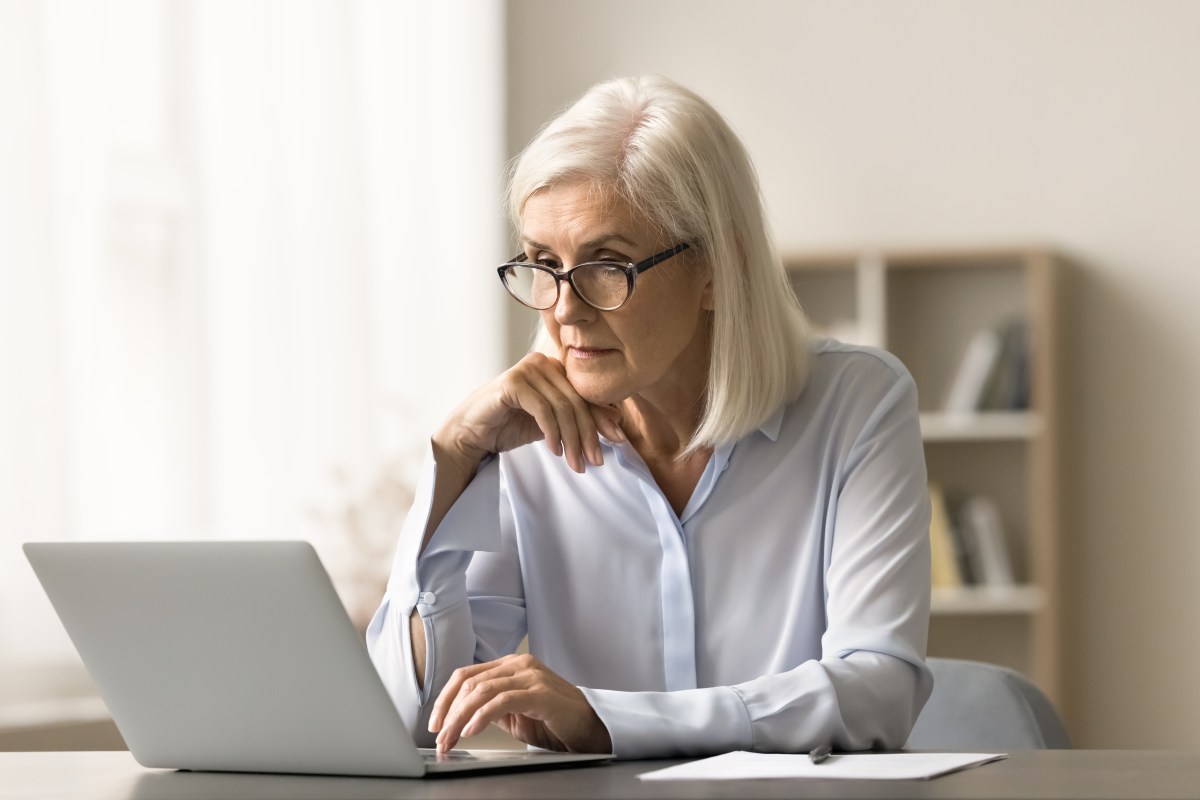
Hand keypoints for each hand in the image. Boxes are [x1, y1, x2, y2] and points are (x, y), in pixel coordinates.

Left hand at [428, 653, 612, 753]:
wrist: (590, 728)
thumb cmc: (554, 722)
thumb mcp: (513, 713)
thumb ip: (489, 707)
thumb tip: (458, 716)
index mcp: (510, 666)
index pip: (467, 675)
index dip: (445, 699)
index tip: (435, 723)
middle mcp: (519, 665)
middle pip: (470, 682)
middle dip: (448, 712)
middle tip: (439, 738)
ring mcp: (531, 676)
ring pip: (482, 690)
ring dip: (459, 718)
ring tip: (451, 739)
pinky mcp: (540, 693)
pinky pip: (502, 700)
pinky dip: (481, 716)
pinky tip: (471, 731)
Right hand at [434, 352, 624, 476]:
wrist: (472, 434)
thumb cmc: (509, 426)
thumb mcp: (552, 424)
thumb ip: (578, 419)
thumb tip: (617, 421)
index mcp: (554, 368)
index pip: (585, 394)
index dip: (603, 419)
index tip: (618, 442)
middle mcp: (542, 363)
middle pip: (577, 401)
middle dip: (589, 435)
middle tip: (595, 461)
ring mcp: (527, 369)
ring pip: (563, 407)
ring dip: (572, 439)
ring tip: (576, 463)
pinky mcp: (513, 382)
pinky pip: (543, 410)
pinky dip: (552, 432)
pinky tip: (555, 451)